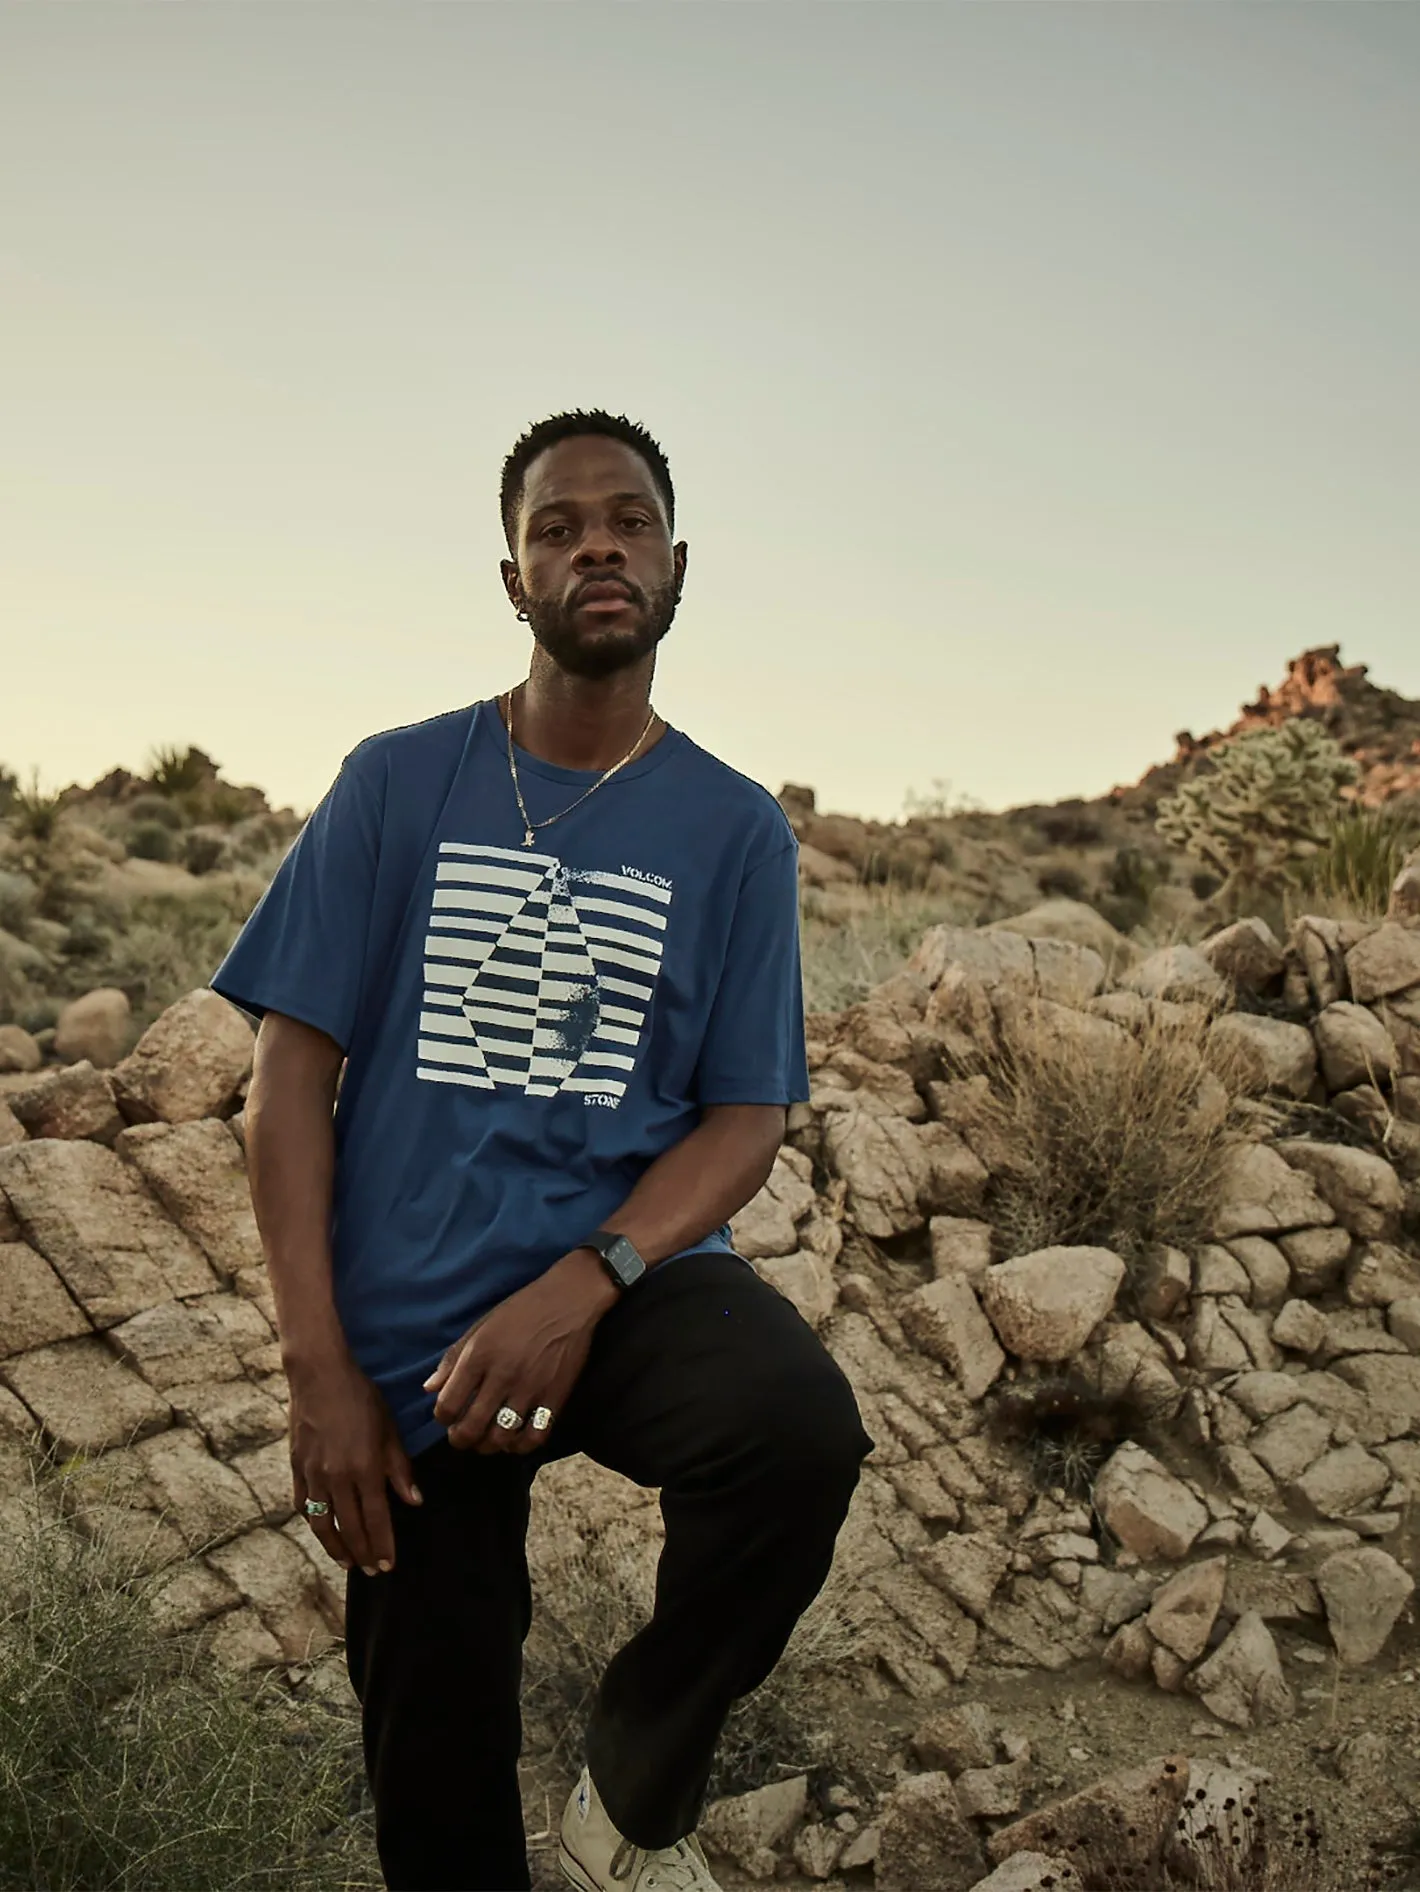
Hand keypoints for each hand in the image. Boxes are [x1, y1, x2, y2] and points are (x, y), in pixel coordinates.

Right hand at [288, 1350, 421, 1574]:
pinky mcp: (296, 1467)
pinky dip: (312, 1522)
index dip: (382, 1544)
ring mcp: (312, 1474)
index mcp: (364, 1468)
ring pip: (321, 1523)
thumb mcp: (389, 1429)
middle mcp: (336, 1477)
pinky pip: (302, 1504)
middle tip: (372, 1571)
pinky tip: (321, 1530)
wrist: (319, 1375)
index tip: (388, 1565)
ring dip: (335, 1546)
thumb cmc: (361, 1397)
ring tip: (347, 1561)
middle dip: (362, 1553)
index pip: (376, 1518)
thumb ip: (399, 1469)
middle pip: (349, 1527)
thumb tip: (414, 1502)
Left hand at [425, 1249, 617, 1453]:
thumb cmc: (521, 1310)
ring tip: (486, 1439)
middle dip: (460, 1439)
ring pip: (500, 1438)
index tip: (447, 1415)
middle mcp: (501, 1377)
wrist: (568, 1300)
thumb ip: (453, 1358)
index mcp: (479, 1356)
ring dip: (488, 1446)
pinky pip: (534, 1437)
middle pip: (471, 1429)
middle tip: (461, 1435)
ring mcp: (530, 1390)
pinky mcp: (555, 1398)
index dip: (441, 1417)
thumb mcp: (480, 1326)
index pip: (447, 1405)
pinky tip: (514, 1440)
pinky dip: (520, 1446)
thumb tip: (430, 1388)